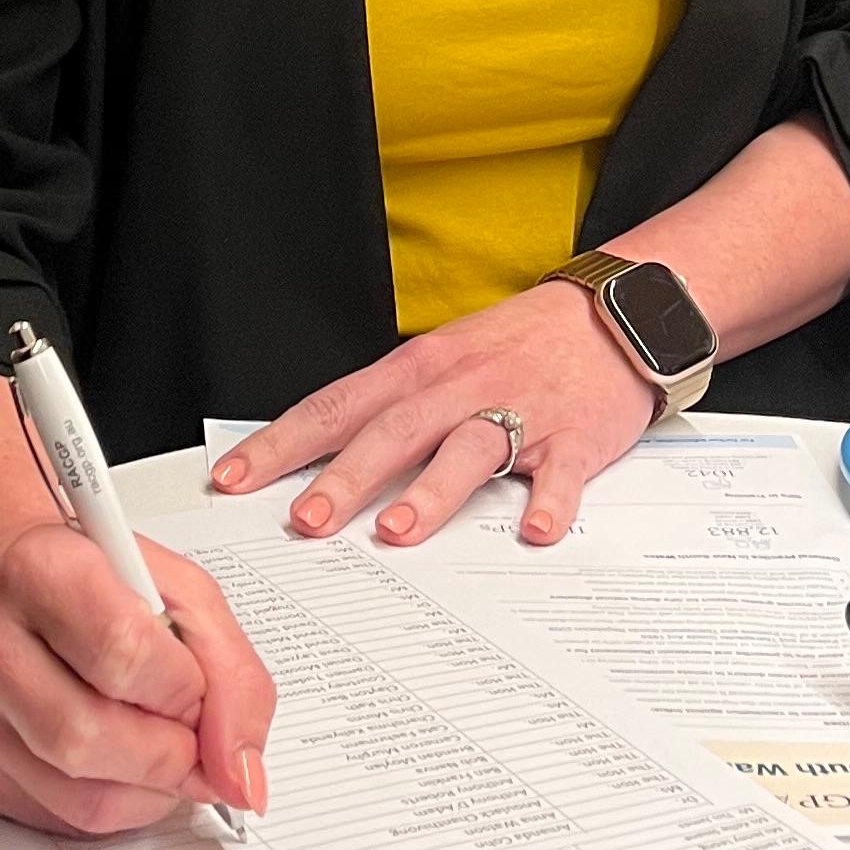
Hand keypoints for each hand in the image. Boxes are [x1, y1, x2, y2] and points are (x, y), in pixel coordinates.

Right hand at [0, 517, 277, 839]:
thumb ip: (230, 672)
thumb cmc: (87, 572)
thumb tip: (241, 775)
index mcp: (37, 568)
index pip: (121, 653)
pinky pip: (62, 819)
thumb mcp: (176, 587)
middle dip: (170, 753)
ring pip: (80, 798)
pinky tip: (119, 757)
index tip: (196, 686)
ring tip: (161, 744)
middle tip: (190, 732)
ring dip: (151, 789)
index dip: (182, 688)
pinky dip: (117, 802)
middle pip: (89, 739)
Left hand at [212, 284, 653, 546]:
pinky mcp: (576, 438)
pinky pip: (562, 474)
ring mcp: (520, 410)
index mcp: (420, 369)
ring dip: (432, 489)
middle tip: (306, 521)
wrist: (615, 316)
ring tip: (397, 531)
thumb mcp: (444, 360)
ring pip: (468, 448)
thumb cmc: (518, 346)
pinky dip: (550, 503)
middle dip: (345, 476)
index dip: (283, 443)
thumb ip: (391, 409)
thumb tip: (321, 462)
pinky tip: (533, 532)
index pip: (337, 406)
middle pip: (393, 430)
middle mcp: (460, 387)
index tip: (234, 480)